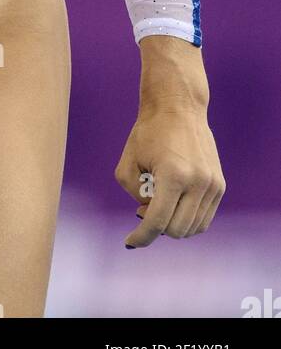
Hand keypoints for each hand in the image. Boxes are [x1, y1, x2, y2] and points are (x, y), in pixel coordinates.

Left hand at [115, 102, 224, 248]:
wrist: (178, 107)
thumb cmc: (148, 133)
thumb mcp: (128, 162)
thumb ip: (134, 194)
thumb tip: (148, 216)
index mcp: (173, 175)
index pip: (157, 221)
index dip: (141, 236)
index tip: (130, 242)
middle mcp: (198, 182)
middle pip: (176, 229)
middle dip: (155, 226)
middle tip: (143, 207)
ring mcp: (212, 185)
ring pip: (193, 228)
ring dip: (172, 224)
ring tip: (159, 201)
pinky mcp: (219, 185)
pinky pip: (204, 218)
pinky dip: (187, 219)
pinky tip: (173, 203)